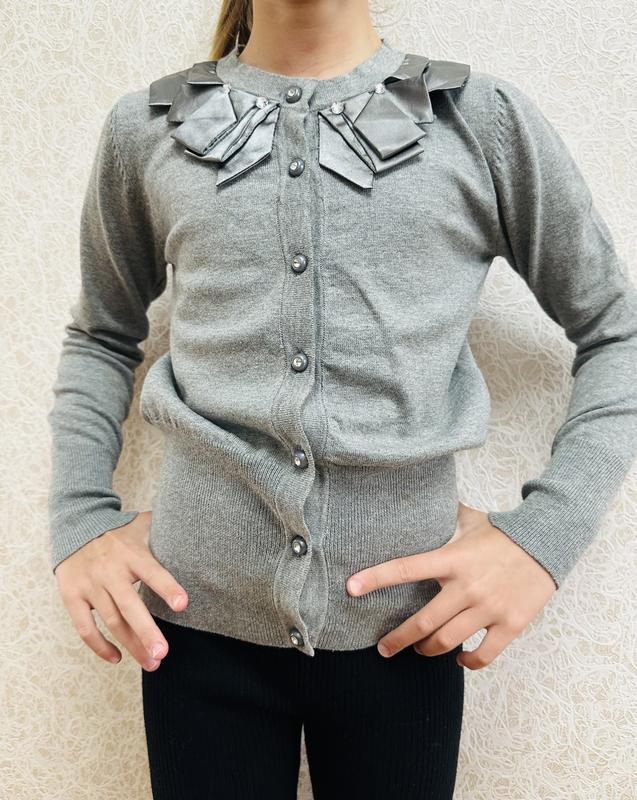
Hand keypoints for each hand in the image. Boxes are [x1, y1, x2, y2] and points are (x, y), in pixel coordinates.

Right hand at [53, 511, 187, 670]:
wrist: (76, 527)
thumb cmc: (119, 532)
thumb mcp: (142, 524)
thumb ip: (166, 527)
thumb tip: (197, 526)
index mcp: (131, 554)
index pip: (152, 572)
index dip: (167, 588)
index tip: (183, 605)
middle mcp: (110, 570)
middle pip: (129, 606)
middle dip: (147, 632)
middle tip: (163, 654)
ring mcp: (90, 585)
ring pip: (111, 622)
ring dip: (132, 645)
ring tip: (152, 663)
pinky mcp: (72, 596)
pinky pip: (85, 628)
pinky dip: (100, 646)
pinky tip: (118, 658)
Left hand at [346, 502, 556, 669]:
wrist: (548, 542)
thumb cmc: (504, 532)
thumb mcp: (470, 519)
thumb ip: (444, 515)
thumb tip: (421, 497)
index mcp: (452, 559)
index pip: (405, 568)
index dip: (375, 578)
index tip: (350, 588)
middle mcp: (467, 586)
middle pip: (422, 622)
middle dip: (397, 639)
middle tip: (383, 648)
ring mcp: (489, 607)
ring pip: (447, 641)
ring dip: (427, 650)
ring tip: (420, 650)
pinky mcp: (510, 624)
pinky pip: (483, 655)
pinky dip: (468, 662)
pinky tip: (459, 660)